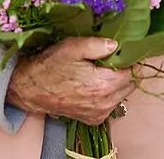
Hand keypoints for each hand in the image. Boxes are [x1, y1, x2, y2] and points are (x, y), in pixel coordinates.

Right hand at [6, 37, 131, 124]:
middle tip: (112, 59)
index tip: (123, 50)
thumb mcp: (72, 47)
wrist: (31, 89)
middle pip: (130, 84)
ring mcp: (99, 113)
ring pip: (122, 95)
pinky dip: (109, 94)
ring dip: (117, 83)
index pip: (133, 71)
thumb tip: (117, 45)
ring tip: (101, 71)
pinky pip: (111, 104)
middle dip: (125, 70)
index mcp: (103, 84)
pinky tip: (95, 84)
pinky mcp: (94, 119)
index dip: (130, 58)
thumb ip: (97, 45)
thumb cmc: (50, 66)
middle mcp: (104, 103)